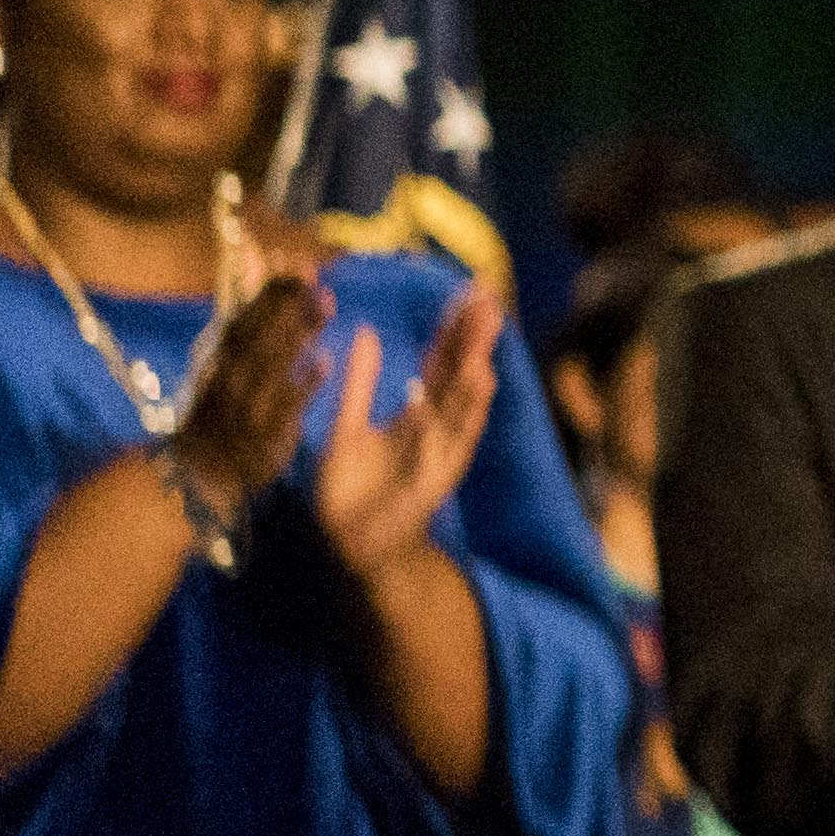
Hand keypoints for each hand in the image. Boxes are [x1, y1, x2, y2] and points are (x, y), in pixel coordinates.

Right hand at [162, 266, 330, 517]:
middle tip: (316, 274)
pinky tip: (325, 362)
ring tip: (326, 304)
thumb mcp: (225, 364)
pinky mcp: (258, 438)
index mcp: (217, 361)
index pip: (241, 318)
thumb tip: (255, 256)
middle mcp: (224, 380)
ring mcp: (239, 409)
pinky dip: (300, 385)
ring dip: (295, 333)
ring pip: (267, 366)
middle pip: (255, 335)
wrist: (197, 476)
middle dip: (283, 303)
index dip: (267, 288)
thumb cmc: (219, 411)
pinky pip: (280, 409)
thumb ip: (246, 316)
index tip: (296, 260)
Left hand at [305, 276, 506, 576]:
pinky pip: (452, 438)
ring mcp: (440, 452)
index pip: (441, 361)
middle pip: (459, 375)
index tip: (468, 291)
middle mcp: (437, 428)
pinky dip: (465, 411)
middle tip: (487, 299)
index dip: (453, 328)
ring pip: (462, 404)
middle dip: (473, 340)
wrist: (348, 543)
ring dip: (474, 372)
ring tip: (484, 336)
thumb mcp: (347, 427)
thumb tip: (368, 333)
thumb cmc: (349, 490)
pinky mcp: (436, 476)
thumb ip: (361, 382)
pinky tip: (477, 383)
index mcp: (417, 413)